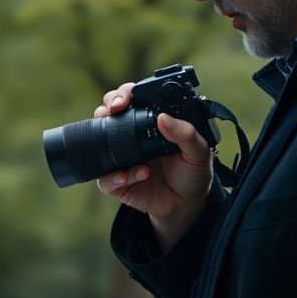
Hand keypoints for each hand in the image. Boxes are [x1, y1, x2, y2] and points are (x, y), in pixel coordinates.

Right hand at [94, 83, 212, 246]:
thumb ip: (186, 133)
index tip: (126, 99)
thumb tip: (163, 118)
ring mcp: (122, 160)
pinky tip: (133, 175)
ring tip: (118, 146)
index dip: (125, 94)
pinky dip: (114, 177)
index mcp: (151, 123)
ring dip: (101, 140)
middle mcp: (132, 138)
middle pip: (108, 113)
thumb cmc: (192, 171)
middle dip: (106, 107)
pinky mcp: (119, 183)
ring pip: (98, 144)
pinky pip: (107, 180)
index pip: (132, 100)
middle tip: (114, 110)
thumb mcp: (198, 151)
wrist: (188, 204)